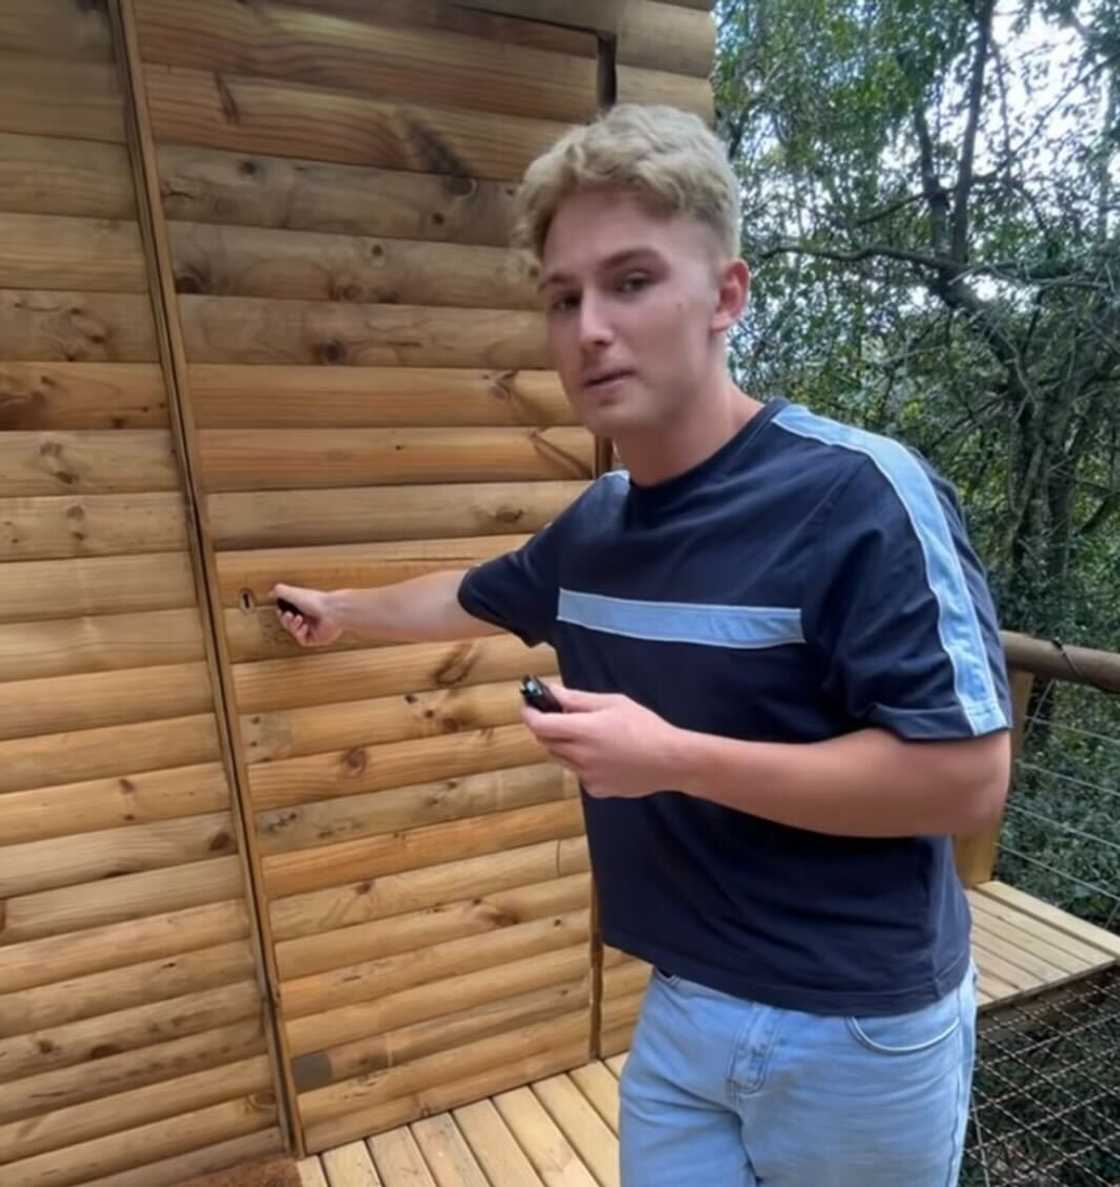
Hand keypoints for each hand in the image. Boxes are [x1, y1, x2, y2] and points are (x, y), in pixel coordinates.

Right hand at [269, 583, 342, 646]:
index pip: (287, 614)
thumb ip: (280, 591)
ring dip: (292, 626)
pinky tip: (304, 627)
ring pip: (294, 632)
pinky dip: (300, 634)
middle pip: (289, 624)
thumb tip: (270, 593)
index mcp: (304, 608)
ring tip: (298, 619)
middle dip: (285, 620)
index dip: (281, 614)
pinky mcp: (316, 639)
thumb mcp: (293, 592)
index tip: (279, 610)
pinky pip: (303, 640)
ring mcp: (312, 629)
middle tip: (289, 615)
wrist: (332, 610)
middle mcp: (308, 618)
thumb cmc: (316, 600)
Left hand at [520, 686, 686, 797]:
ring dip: (563, 744)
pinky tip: (604, 755)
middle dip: (546, 727)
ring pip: (560, 758)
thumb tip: (552, 692)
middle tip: (558, 715)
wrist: (671, 761)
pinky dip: (581, 762)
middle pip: (546, 742)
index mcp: (583, 731)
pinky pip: (578, 773)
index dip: (529, 714)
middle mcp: (580, 756)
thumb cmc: (645, 726)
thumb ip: (578, 699)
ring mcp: (586, 776)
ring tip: (588, 734)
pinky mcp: (595, 790)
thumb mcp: (612, 703)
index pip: (539, 725)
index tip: (528, 705)